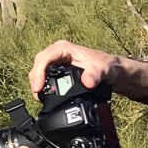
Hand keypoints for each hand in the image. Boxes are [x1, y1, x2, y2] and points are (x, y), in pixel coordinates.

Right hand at [28, 41, 147, 101]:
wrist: (112, 71)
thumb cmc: (107, 67)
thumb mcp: (104, 70)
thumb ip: (96, 75)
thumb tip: (87, 83)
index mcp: (64, 48)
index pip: (44, 58)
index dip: (38, 73)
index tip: (38, 88)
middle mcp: (57, 53)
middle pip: (38, 65)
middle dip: (35, 81)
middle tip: (38, 97)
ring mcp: (55, 62)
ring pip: (38, 71)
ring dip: (37, 84)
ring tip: (40, 99)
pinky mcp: (56, 71)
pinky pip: (43, 77)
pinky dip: (42, 86)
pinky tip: (45, 96)